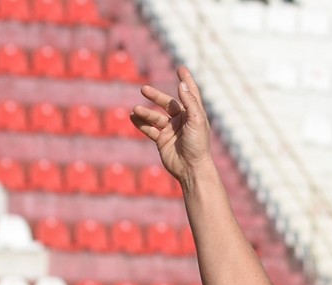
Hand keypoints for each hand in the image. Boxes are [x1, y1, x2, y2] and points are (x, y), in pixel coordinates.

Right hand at [132, 65, 212, 184]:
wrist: (191, 169)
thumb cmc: (198, 145)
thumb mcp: (196, 121)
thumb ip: (190, 102)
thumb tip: (182, 85)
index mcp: (193, 114)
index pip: (190, 93)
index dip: (186, 81)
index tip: (181, 68)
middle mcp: (182, 120)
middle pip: (167, 103)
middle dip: (155, 96)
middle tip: (144, 89)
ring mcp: (171, 130)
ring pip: (155, 117)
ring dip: (145, 113)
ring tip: (136, 109)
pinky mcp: (162, 140)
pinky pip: (149, 129)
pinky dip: (141, 123)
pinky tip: (132, 117)